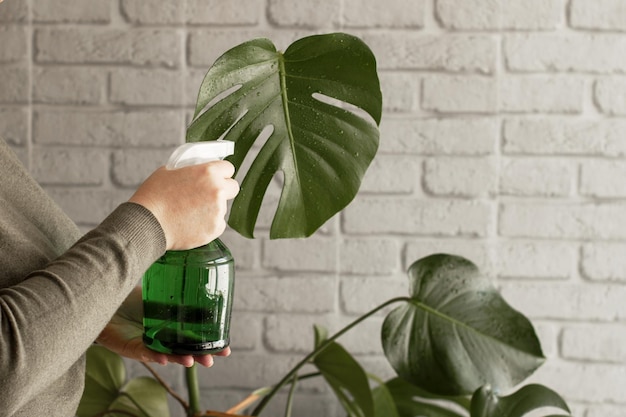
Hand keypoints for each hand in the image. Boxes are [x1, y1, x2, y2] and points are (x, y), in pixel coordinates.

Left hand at [96, 286, 229, 367]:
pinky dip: (155, 355)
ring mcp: (148, 344)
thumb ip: (178, 292)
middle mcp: (163, 339)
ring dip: (179, 358)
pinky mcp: (131, 347)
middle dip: (199, 356)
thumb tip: (201, 278)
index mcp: (173, 328)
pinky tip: (163, 358)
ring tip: (190, 360)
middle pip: (185, 351)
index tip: (226, 348)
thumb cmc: (132, 299)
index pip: (195, 339)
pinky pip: (144, 353)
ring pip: (167, 355)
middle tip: (212, 359)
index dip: (210, 345)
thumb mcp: (160, 293)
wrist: (106, 300)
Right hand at [129, 161, 238, 250]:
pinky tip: (190, 224)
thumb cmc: (153, 196)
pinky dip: (207, 225)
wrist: (146, 223)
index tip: (217, 177)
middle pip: (233, 187)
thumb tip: (195, 170)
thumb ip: (189, 170)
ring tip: (189, 213)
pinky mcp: (215, 229)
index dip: (221, 172)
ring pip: (222, 208)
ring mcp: (218, 211)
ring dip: (212, 209)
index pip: (228, 168)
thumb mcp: (169, 171)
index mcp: (208, 172)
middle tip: (207, 195)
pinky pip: (217, 224)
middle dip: (223, 190)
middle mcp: (217, 191)